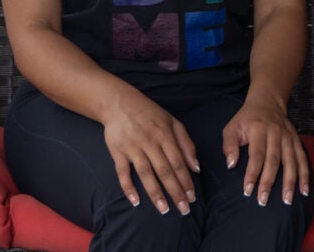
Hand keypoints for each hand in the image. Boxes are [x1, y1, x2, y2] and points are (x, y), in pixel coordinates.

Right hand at [102, 91, 200, 215]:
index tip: (192, 197)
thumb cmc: (149, 114)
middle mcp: (149, 141)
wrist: (118, 102)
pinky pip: (122, 172)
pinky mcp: (117, 151)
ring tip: (164, 210)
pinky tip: (135, 201)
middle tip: (184, 209)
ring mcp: (132, 147)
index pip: (178, 162)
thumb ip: (186, 143)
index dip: (186, 181)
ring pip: (146, 174)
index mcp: (165, 134)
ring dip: (155, 193)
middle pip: (164, 171)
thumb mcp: (172, 121)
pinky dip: (128, 187)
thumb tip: (196, 167)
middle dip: (175, 192)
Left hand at [221, 92, 309, 205]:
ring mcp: (288, 137)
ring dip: (290, 182)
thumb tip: (231, 165)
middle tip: (263, 200)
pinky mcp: (296, 140)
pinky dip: (304, 175)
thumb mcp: (232, 127)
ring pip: (290, 162)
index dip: (252, 173)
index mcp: (258, 129)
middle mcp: (275, 133)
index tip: (248, 190)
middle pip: (273, 161)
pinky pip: (302, 159)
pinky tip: (304, 190)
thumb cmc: (246, 119)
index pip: (256, 155)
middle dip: (268, 182)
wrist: (267, 102)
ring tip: (287, 200)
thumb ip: (229, 145)